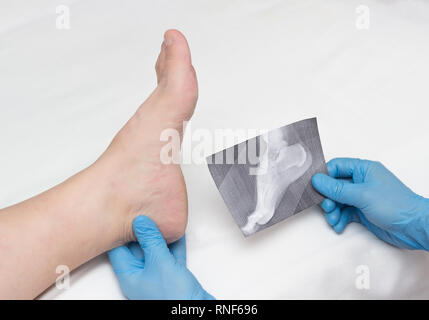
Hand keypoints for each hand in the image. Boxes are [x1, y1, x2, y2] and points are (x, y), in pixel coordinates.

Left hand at [108, 216, 214, 299]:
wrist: (196, 309)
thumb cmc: (174, 296)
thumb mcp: (160, 262)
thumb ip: (151, 240)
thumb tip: (141, 223)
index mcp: (130, 275)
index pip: (118, 249)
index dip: (119, 231)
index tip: (122, 215)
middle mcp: (141, 276)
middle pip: (137, 248)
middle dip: (141, 230)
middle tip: (142, 212)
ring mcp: (157, 276)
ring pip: (155, 250)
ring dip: (159, 235)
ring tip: (158, 217)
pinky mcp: (172, 275)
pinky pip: (170, 255)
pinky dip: (173, 243)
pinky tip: (176, 232)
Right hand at [312, 158, 428, 249]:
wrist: (413, 227)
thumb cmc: (397, 205)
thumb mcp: (362, 195)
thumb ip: (337, 188)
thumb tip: (317, 180)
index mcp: (363, 169)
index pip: (336, 167)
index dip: (324, 176)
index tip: (316, 187)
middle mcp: (361, 181)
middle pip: (334, 185)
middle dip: (328, 198)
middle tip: (327, 207)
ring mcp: (361, 196)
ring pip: (337, 200)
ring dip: (332, 211)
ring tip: (334, 219)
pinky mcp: (362, 210)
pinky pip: (344, 212)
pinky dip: (339, 219)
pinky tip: (339, 225)